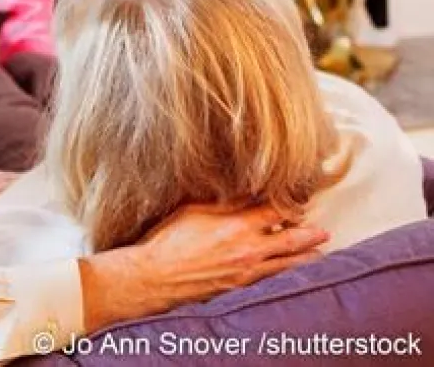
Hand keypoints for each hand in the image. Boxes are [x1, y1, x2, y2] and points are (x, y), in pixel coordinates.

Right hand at [79, 203, 328, 332]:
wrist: (157, 276)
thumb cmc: (170, 240)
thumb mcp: (194, 210)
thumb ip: (224, 203)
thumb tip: (247, 194)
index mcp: (237, 225)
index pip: (276, 211)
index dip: (291, 205)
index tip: (299, 200)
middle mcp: (249, 249)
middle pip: (292, 239)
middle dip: (311, 234)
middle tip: (324, 231)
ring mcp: (249, 272)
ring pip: (290, 264)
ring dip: (307, 257)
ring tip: (320, 253)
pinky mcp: (243, 287)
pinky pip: (275, 279)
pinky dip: (289, 274)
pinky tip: (294, 272)